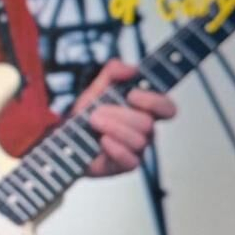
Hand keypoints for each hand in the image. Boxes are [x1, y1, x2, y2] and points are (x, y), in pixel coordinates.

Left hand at [73, 59, 176, 177]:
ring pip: (139, 141)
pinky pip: (130, 160)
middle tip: (97, 112)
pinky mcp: (125, 165)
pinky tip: (102, 141)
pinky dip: (114, 148)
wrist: (67, 136)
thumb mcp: (98, 86)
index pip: (168, 108)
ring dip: (113, 128)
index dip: (155, 102)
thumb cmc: (88, 113)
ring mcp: (136, 149)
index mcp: (144, 110)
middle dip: (120, 115)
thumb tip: (131, 69)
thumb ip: (114, 71)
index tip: (131, 95)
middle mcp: (145, 130)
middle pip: (148, 124)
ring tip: (93, 123)